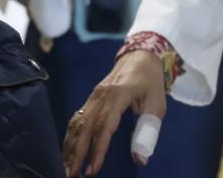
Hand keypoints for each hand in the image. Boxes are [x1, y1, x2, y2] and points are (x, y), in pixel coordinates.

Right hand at [63, 50, 166, 176]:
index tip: (93, 169)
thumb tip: (140, 158)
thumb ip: (148, 131)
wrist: (141, 56)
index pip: (104, 126)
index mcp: (118, 95)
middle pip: (84, 126)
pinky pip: (77, 118)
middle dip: (76, 152)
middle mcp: (101, 95)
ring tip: (65, 167)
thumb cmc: (151, 82)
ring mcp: (93, 96)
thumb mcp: (157, 104)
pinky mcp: (91, 99)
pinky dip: (71, 136)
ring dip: (70, 146)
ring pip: (77, 123)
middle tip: (71, 174)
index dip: (98, 149)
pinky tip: (68, 150)